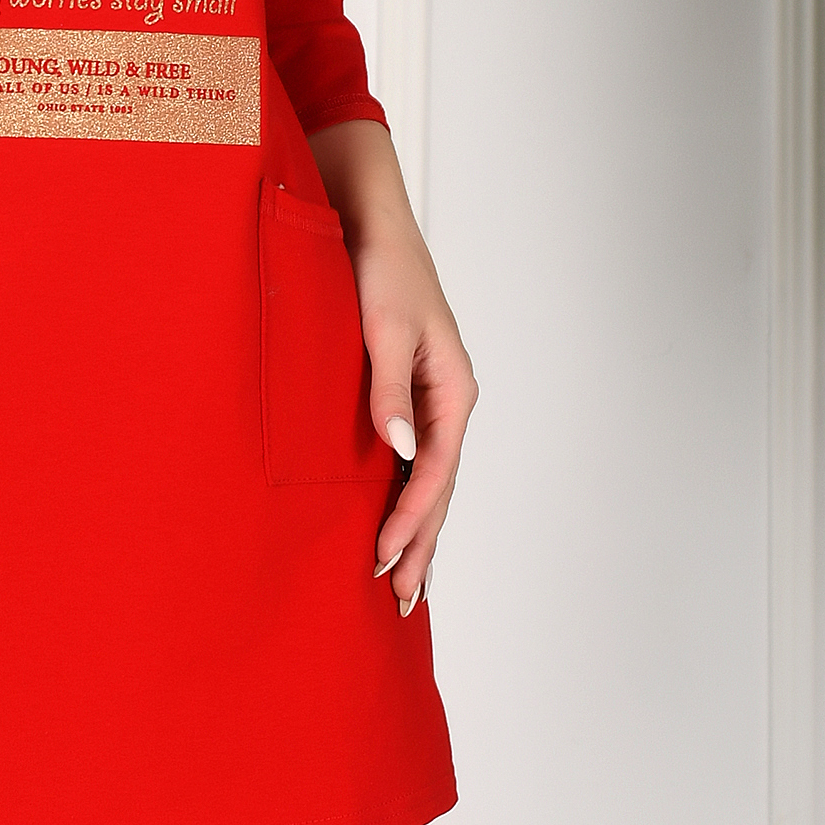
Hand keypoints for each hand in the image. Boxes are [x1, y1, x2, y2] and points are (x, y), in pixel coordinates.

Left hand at [307, 121, 477, 616]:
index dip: (411, 521)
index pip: (435, 473)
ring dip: (415, 529)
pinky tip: (391, 520)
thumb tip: (399, 452)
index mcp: (454, 390)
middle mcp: (448, 400)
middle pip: (439, 488)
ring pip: (427, 478)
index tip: (385, 561)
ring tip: (403, 583)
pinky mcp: (405, 390)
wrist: (370, 222)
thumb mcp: (383, 328)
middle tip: (402, 602)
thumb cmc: (381, 268)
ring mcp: (430, 398)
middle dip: (421, 544)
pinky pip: (411, 458)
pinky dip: (402, 496)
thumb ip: (389, 391)